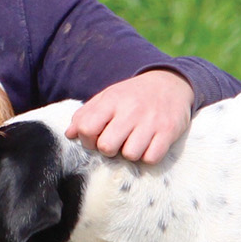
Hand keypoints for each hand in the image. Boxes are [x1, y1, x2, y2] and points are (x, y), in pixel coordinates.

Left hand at [65, 70, 193, 162]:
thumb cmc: (132, 95)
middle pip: (107, 146)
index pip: (87, 128)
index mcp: (111, 100)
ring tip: (134, 142)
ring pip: (130, 155)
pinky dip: (148, 156)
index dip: (87, 140)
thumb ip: (86, 115)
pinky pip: (151, 158)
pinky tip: (148, 145)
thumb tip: (70, 135)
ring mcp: (151, 121)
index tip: (96, 138)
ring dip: (130, 153)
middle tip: (116, 142)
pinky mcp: (169, 131)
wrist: (171, 83)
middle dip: (108, 150)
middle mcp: (131, 110)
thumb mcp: (107, 97)